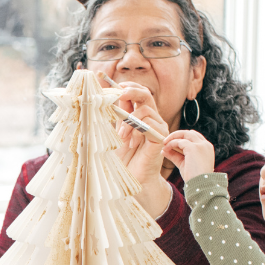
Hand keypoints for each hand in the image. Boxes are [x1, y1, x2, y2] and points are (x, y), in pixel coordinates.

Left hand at [108, 80, 172, 214]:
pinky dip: (138, 130)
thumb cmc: (123, 160)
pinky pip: (151, 125)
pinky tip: (131, 142)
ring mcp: (157, 128)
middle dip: (131, 90)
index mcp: (138, 116)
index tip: (113, 84)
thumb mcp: (115, 134)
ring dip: (129, 120)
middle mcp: (150, 119)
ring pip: (146, 109)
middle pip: (145, 94)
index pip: (136, 93)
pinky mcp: (160, 139)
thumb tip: (105, 97)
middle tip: (120, 92)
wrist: (132, 179)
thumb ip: (115, 117)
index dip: (127, 86)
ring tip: (122, 136)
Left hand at [163, 129, 215, 180]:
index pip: (195, 137)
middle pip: (189, 133)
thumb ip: (175, 156)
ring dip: (172, 138)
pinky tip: (166, 149)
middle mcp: (205, 145)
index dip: (183, 138)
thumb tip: (163, 150)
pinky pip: (179, 141)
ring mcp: (200, 145)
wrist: (201, 186)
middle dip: (177, 135)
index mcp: (206, 148)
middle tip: (166, 141)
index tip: (172, 142)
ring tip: (164, 144)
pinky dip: (171, 144)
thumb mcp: (184, 164)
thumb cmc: (194, 178)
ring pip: (184, 134)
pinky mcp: (193, 148)